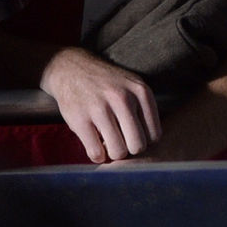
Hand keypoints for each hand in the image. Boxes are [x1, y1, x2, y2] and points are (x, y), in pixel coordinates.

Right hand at [39, 46, 160, 162]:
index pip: (154, 135)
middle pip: (138, 145)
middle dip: (130, 150)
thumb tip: (153, 143)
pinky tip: (96, 147)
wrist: (72, 70)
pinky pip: (96, 152)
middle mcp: (123, 99)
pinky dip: (98, 156)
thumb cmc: (107, 84)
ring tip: (109, 144)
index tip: (135, 137)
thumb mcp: (133, 86)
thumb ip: (145, 109)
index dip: (145, 141)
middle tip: (122, 143)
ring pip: (118, 151)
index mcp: (141, 92)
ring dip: (114, 153)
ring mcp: (100, 109)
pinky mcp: (79, 120)